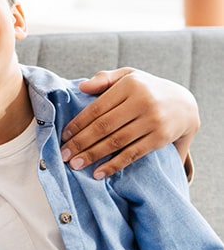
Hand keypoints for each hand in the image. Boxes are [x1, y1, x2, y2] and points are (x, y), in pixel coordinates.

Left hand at [60, 67, 199, 179]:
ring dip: (93, 155)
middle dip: (81, 142)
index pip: (97, 108)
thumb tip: (81, 87)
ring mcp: (153, 122)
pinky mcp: (160, 139)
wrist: (186, 105)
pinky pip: (133, 154)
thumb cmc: (148, 89)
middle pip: (104, 126)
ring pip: (117, 142)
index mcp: (129, 86)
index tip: (64, 136)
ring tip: (76, 164)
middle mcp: (142, 103)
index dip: (79, 123)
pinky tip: (99, 173)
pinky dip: (115, 165)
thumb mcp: (128, 76)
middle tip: (64, 155)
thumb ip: (104, 79)